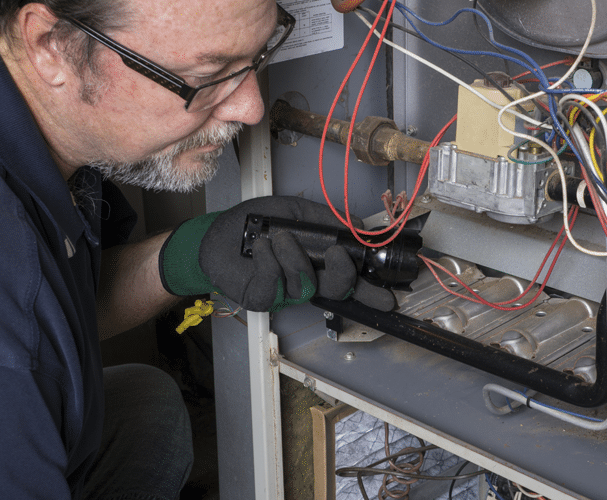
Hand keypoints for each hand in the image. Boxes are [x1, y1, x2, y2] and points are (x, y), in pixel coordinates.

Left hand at [159, 196, 395, 311]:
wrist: (217, 233)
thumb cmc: (255, 223)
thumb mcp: (295, 211)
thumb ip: (326, 218)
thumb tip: (358, 223)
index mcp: (318, 263)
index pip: (350, 281)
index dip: (370, 292)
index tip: (388, 297)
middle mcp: (306, 281)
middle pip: (336, 290)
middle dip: (343, 275)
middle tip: (338, 255)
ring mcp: (284, 293)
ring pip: (305, 285)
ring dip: (294, 257)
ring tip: (279, 237)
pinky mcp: (261, 298)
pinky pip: (274, 285)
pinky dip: (269, 262)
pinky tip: (261, 247)